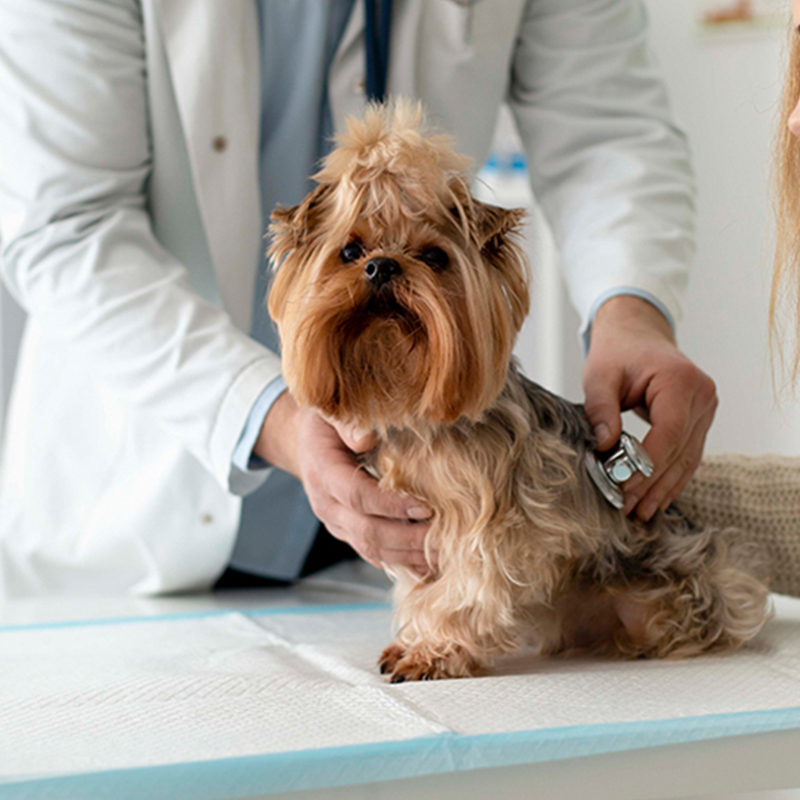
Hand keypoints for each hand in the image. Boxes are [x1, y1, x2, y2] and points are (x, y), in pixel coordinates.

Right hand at [254, 392, 432, 573]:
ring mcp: (336, 523)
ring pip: (371, 550)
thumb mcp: (332, 412)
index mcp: (323, 474)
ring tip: (443, 554)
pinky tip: (429, 561)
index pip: (357, 496)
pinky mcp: (348, 533)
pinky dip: (401, 561)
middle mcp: (326, 505)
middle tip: (444, 538)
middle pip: (367, 532)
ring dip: (408, 556)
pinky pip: (373, 555)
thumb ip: (347, 423)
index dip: (392, 505)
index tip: (426, 507)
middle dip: (408, 539)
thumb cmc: (327, 422)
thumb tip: (366, 438)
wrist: (310, 442)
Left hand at [583, 296, 716, 520]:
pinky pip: (688, 454)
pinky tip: (656, 499)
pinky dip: (671, 476)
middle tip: (626, 508)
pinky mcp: (700, 419)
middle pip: (679, 450)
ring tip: (640, 512)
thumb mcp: (600, 376)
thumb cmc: (617, 352)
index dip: (647, 464)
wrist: (637, 334)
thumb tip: (606, 447)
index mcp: (680, 380)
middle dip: (652, 483)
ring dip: (664, 487)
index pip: (669, 432)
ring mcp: (706, 408)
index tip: (624, 487)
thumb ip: (601, 409)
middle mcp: (702, 395)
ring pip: (687, 457)